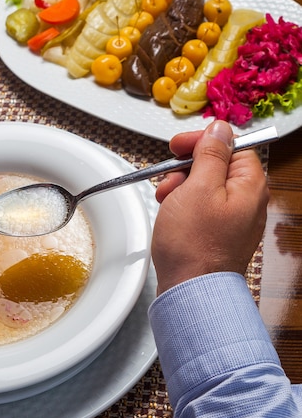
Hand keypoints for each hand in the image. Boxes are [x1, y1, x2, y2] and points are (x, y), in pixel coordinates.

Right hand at [152, 120, 268, 292]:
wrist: (189, 288)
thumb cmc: (194, 243)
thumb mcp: (197, 187)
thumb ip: (211, 154)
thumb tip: (220, 129)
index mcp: (250, 186)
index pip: (232, 147)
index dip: (203, 142)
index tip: (179, 146)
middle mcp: (247, 202)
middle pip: (217, 166)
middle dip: (187, 168)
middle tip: (169, 177)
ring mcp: (234, 219)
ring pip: (205, 187)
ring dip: (181, 187)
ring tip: (166, 200)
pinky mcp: (218, 233)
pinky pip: (202, 208)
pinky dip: (183, 205)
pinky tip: (171, 214)